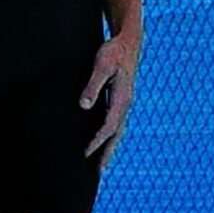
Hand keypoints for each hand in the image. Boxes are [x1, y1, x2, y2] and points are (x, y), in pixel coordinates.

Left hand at [79, 32, 139, 168]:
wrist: (129, 40)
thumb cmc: (114, 51)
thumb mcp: (101, 65)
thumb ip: (93, 85)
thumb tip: (83, 106)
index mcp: (122, 100)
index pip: (108, 127)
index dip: (96, 142)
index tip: (84, 154)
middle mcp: (125, 104)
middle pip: (116, 134)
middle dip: (107, 152)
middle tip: (98, 171)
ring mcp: (125, 102)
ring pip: (117, 130)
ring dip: (109, 146)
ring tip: (101, 162)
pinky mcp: (122, 97)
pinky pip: (116, 121)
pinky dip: (110, 134)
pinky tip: (103, 137)